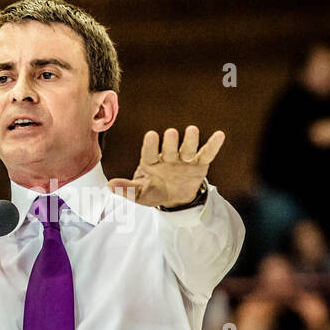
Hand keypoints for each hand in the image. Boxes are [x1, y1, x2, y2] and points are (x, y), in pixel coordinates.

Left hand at [108, 125, 224, 207]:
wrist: (174, 199)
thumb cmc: (153, 191)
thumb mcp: (140, 193)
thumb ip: (127, 189)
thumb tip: (109, 186)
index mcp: (151, 162)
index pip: (149, 152)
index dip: (150, 145)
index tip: (151, 135)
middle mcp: (168, 156)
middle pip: (169, 148)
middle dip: (170, 142)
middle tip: (171, 133)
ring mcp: (184, 159)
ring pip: (188, 148)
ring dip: (190, 140)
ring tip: (192, 130)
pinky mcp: (199, 163)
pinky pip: (207, 153)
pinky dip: (213, 145)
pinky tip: (219, 135)